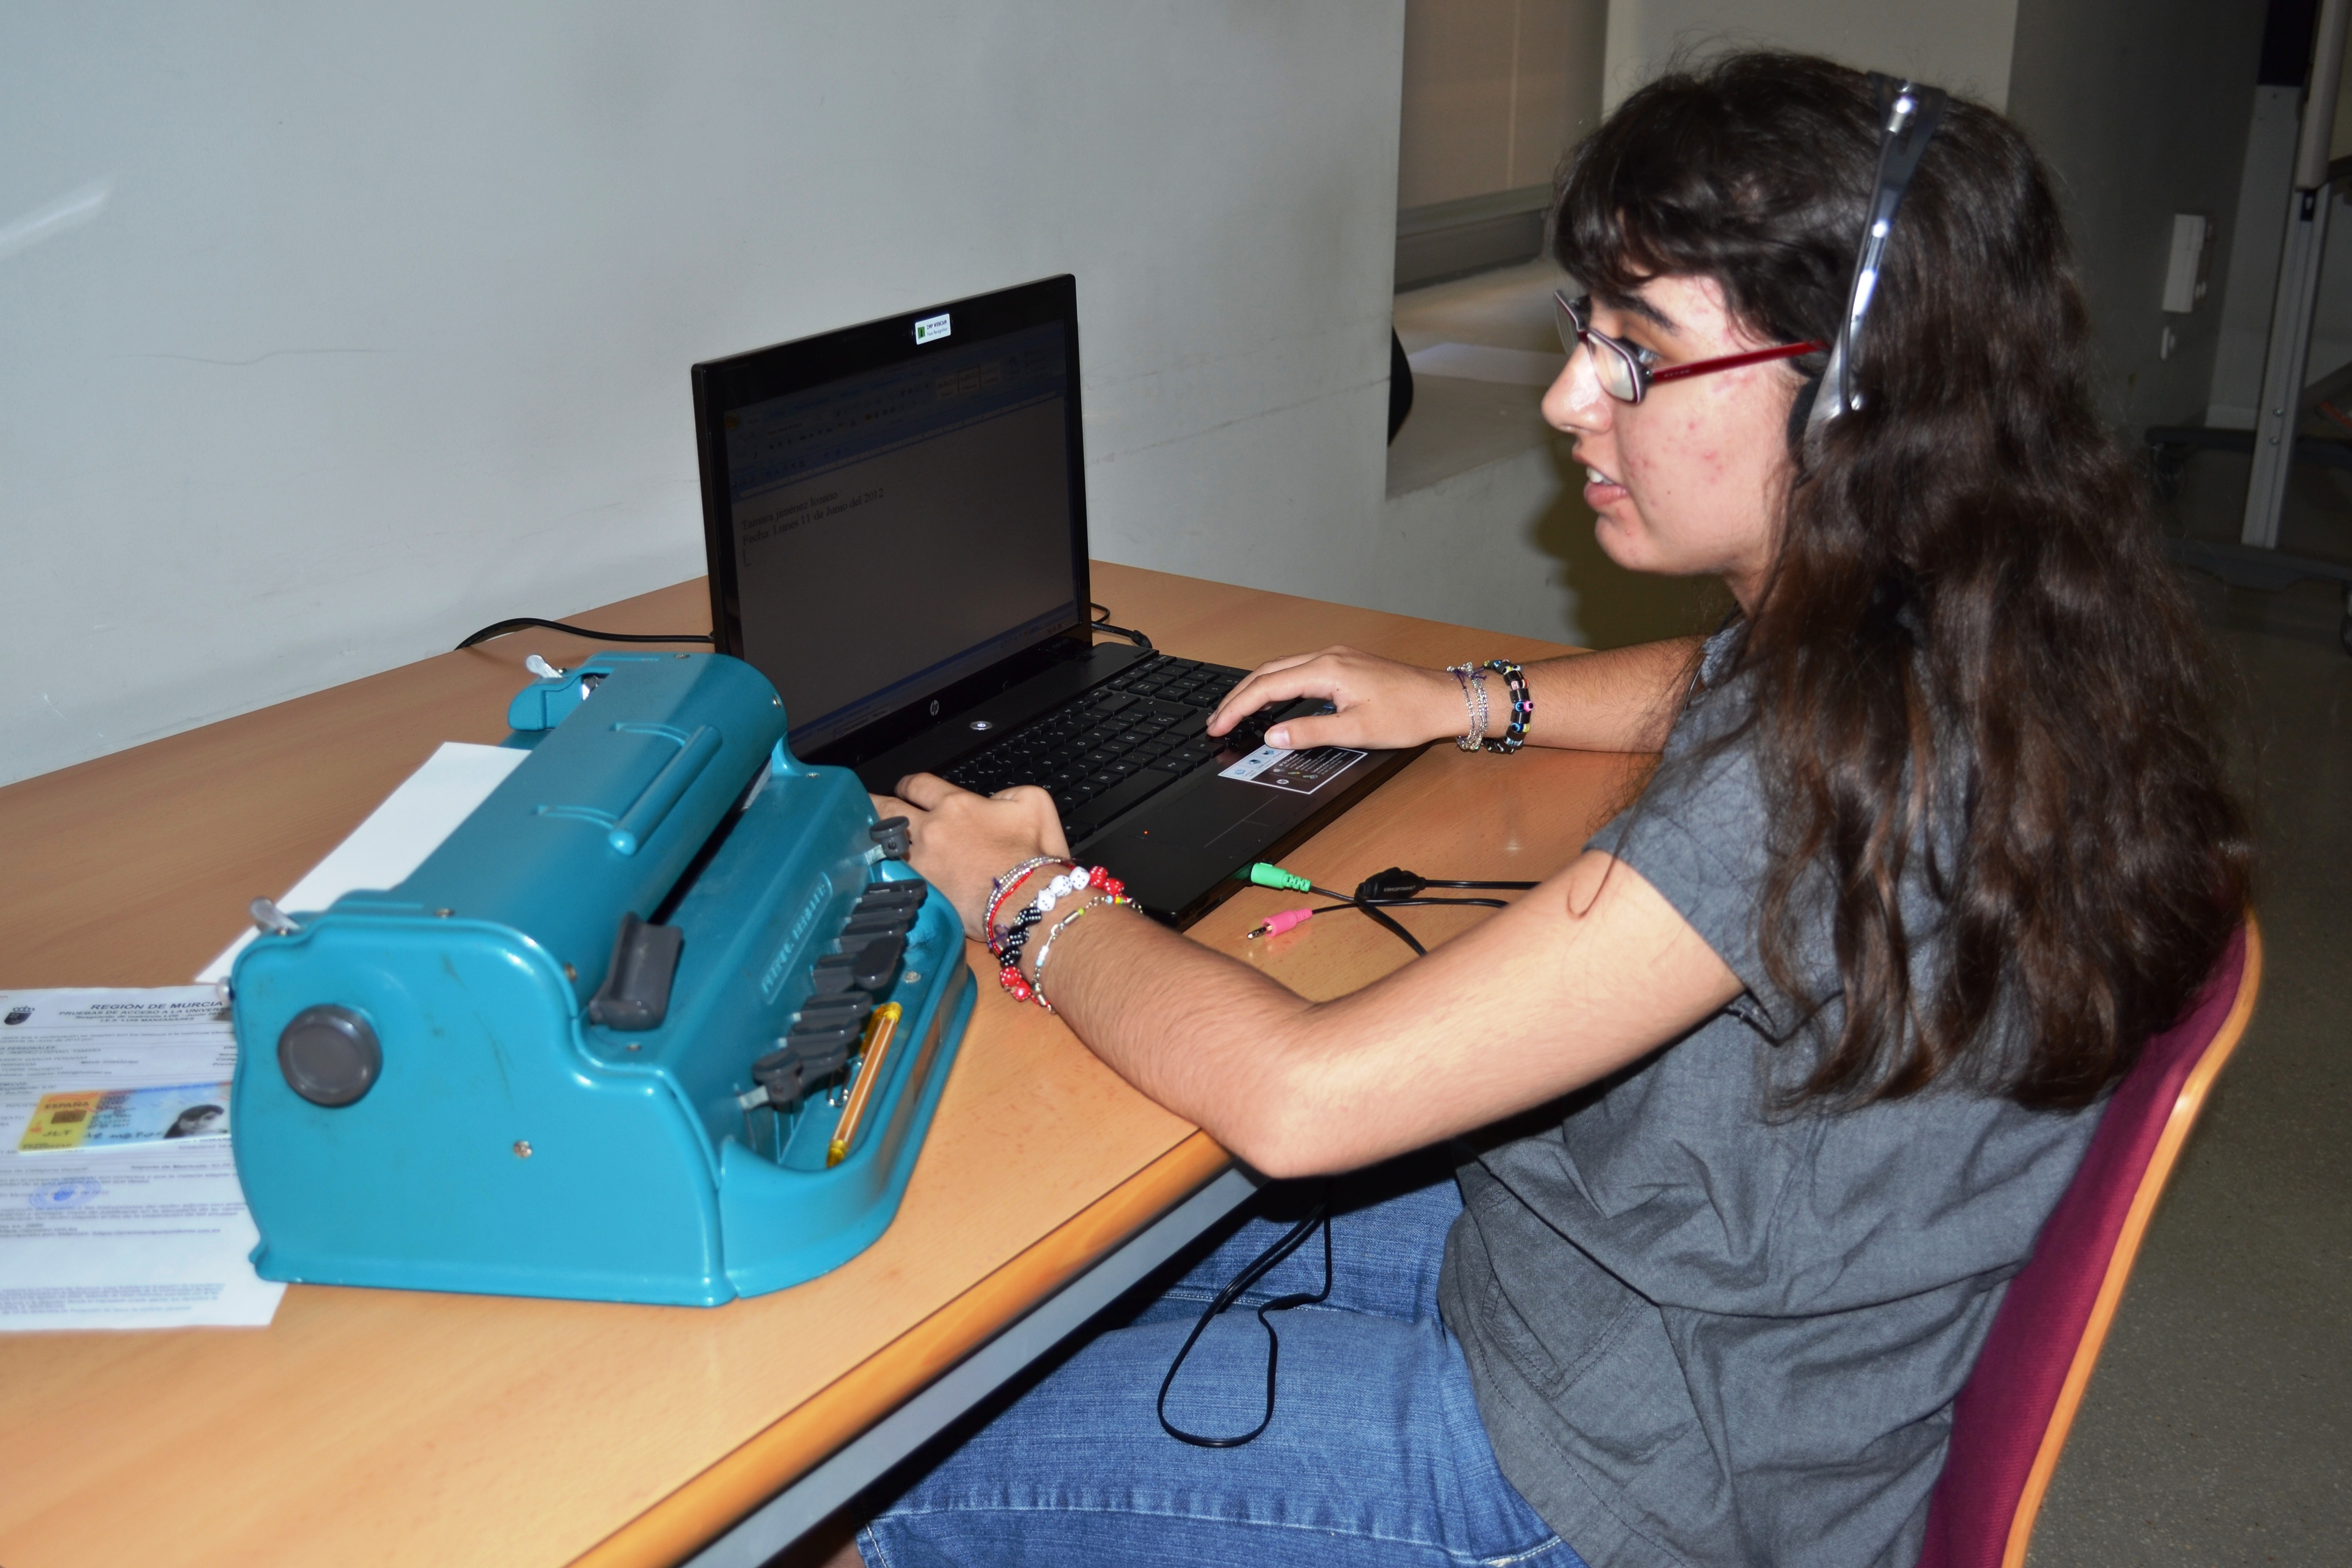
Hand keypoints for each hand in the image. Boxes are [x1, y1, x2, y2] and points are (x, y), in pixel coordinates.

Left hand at [872, 776, 1070, 940]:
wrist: (1028, 901)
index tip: (907, 788)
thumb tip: (991, 802)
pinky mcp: (922, 888)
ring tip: (864, 837)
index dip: (910, 784)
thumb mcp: (1034, 804)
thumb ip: (1008, 794)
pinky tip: (876, 868)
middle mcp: (932, 828)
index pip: (920, 784)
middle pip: (888, 808)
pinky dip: (884, 868)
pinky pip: (893, 873)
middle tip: (869, 804)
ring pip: (884, 841)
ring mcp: (922, 860)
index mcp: (957, 804)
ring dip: (875, 836)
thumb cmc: (1033, 857)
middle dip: (875, 803)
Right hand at [1205, 645, 1468, 751]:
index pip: (1266, 687)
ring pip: (1282, 668)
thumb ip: (1309, 733)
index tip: (1218, 726)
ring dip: (1255, 689)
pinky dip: (1277, 685)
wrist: (1444, 699)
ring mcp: (1337, 657)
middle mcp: (1328, 656)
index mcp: (1326, 670)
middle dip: (1237, 697)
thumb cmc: (1408, 713)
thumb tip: (1271, 736)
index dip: (1237, 708)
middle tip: (1217, 721)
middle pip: (1267, 672)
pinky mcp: (1345, 664)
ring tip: (1236, 712)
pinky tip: (1272, 699)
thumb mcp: (1356, 731)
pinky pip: (1299, 670)